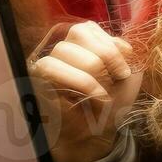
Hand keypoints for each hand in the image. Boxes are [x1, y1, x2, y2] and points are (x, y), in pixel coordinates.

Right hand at [30, 21, 142, 161]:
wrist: (99, 134)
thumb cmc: (112, 103)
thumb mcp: (126, 74)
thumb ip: (123, 53)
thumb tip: (120, 43)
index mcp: (80, 45)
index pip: (86, 27)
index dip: (108, 43)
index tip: (125, 67)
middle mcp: (59, 50)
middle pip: (76, 33)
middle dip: (105, 56)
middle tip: (118, 78)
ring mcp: (44, 64)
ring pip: (63, 50)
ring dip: (92, 71)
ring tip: (105, 90)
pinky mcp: (35, 81)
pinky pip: (52, 68)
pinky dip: (81, 81)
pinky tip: (96, 95)